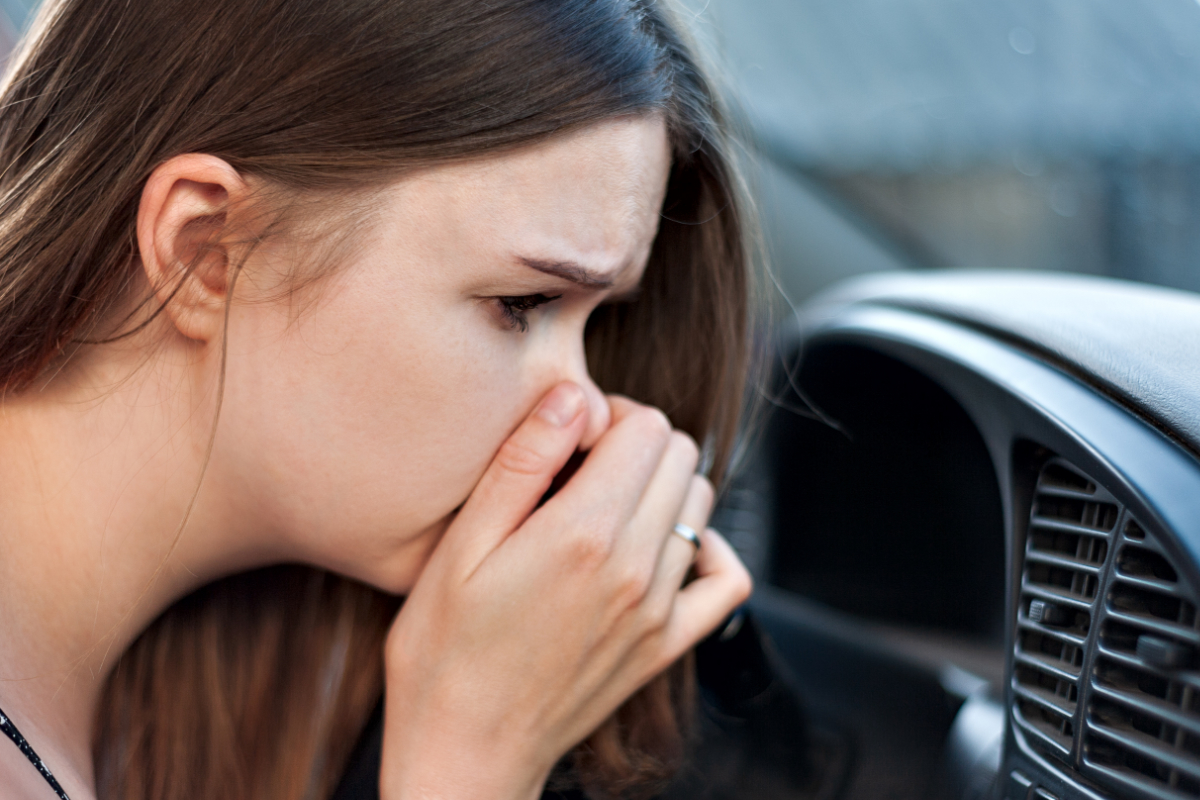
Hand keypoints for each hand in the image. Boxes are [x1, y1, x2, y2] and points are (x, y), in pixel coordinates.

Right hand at [379, 382, 751, 799]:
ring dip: (662, 487)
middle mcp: (636, 567)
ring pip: (700, 503)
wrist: (465, 750)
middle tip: (585, 464)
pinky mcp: (666, 644)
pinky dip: (706, 547)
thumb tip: (572, 396)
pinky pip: (725, 580)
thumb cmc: (444, 650)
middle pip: (682, 456)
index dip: (611, 414)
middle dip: (639, 442)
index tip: (573, 436)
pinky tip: (663, 545)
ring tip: (606, 504)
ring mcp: (659, 609)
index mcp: (584, 533)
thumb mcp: (461, 547)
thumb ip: (522, 463)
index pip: (647, 427)